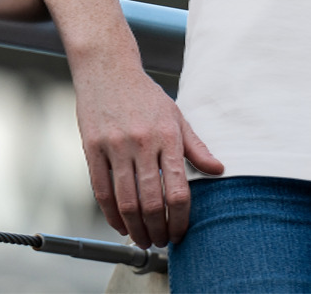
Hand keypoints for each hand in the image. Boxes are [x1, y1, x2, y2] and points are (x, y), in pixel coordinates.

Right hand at [73, 60, 223, 248]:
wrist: (108, 69)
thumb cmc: (145, 95)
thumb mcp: (176, 116)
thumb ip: (196, 146)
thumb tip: (218, 169)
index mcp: (167, 135)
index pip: (178, 189)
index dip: (181, 217)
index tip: (181, 231)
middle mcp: (142, 142)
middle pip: (151, 201)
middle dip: (158, 229)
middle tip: (162, 241)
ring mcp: (115, 146)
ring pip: (126, 201)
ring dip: (135, 229)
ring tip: (143, 239)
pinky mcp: (92, 149)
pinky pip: (102, 191)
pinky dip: (112, 214)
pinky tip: (121, 224)